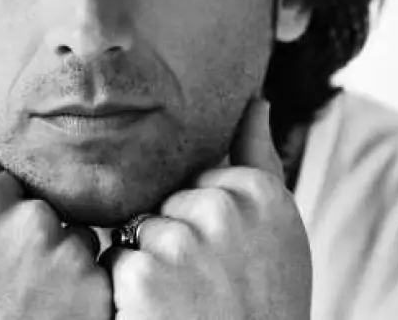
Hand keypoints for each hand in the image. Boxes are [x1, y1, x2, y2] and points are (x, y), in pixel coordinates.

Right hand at [0, 106, 112, 319]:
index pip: (17, 187)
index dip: (2, 222)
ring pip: (79, 242)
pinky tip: (50, 315)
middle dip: (36, 241)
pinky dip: (84, 294)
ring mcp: (68, 257)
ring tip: (27, 303)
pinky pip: (100, 274)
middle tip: (6, 285)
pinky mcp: (98, 290)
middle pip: (52, 212)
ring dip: (63, 267)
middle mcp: (32, 221)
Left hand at [103, 96, 311, 319]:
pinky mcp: (145, 275)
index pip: (203, 180)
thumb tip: (255, 100)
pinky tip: (161, 315)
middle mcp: (225, 208)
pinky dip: (128, 293)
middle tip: (208, 287)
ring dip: (149, 266)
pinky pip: (116, 263)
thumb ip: (261, 159)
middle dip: (175, 239)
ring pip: (138, 230)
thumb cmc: (269, 302)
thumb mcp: (281, 228)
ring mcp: (184, 240)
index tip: (228, 261)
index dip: (205, 223)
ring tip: (186, 303)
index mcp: (261, 192)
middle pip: (168, 202)